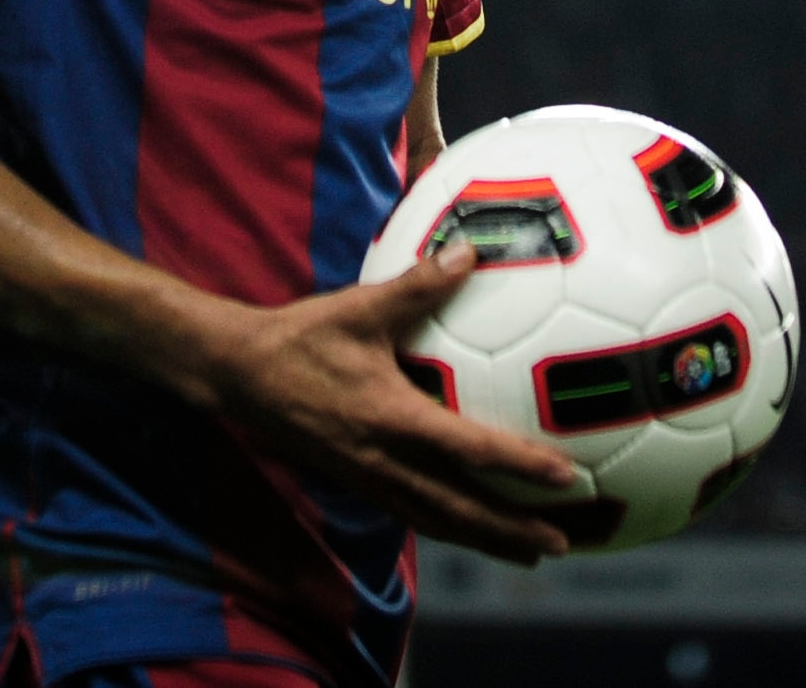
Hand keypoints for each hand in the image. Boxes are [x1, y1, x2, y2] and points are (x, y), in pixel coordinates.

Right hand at [191, 243, 591, 564]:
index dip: (519, 465)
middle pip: (460, 510)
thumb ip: (418, 285)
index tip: (566, 477)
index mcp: (391, 419)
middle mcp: (385, 461)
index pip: (468, 449)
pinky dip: (452, 528)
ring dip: (487, 540)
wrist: (239, 376)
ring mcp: (370, 479)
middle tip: (564, 544)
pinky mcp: (359, 483)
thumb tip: (470, 253)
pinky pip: (414, 514)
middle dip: (513, 530)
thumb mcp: (360, 307)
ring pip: (439, 522)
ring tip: (531, 554)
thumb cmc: (301, 338)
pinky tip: (473, 530)